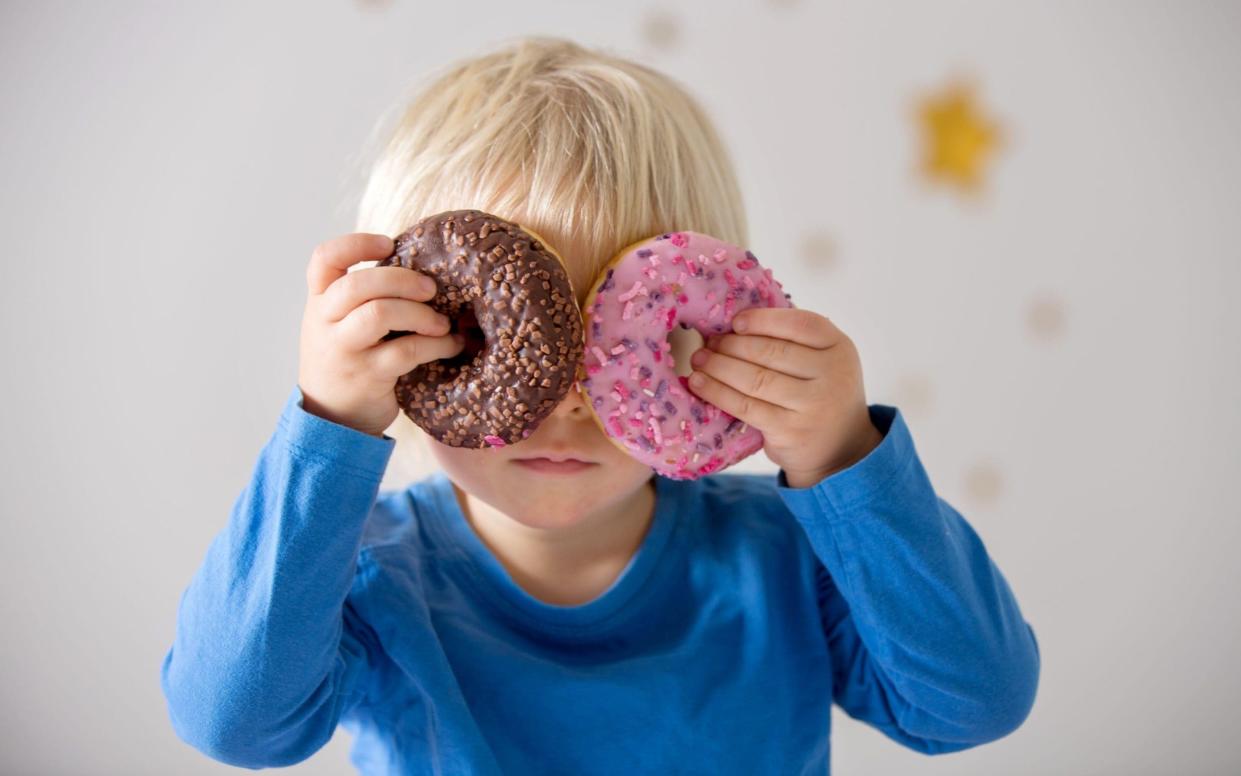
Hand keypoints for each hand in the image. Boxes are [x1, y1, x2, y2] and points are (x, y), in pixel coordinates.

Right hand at [297, 233, 463, 437]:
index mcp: (319, 302)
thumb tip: (421, 268)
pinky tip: (450, 345)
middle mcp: (324, 322)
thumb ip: (362, 298)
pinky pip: (406, 351)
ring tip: (442, 323)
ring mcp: (343, 350)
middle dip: (403, 279)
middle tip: (432, 289)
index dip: (356, 244)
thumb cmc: (348, 360)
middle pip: (358, 284)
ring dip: (421, 314)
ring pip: (379, 314)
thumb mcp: (339, 324)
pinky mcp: (366, 377)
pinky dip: (436, 345)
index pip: (324, 259)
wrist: (331, 419)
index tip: (388, 244)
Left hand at [687, 308, 883, 487]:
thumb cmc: (819, 394)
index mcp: (839, 347)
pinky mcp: (790, 431)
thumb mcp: (822, 361)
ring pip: (755, 379)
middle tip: (709, 343)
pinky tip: (699, 383)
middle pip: (772, 351)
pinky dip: (717, 392)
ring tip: (699, 360)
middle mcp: (832, 374)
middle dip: (732, 345)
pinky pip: (746, 406)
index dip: (763, 320)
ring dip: (719, 367)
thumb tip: (734, 325)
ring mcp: (812, 405)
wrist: (840, 448)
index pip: (800, 324)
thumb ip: (793, 342)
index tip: (735, 322)